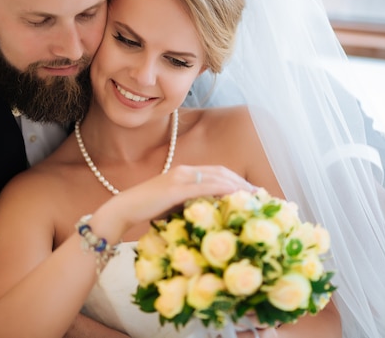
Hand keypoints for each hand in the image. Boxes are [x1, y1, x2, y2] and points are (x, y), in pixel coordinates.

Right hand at [99, 164, 256, 237]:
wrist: (124, 209)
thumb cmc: (146, 211)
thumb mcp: (173, 205)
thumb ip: (190, 203)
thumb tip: (210, 213)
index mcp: (185, 172)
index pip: (218, 172)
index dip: (237, 179)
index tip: (252, 192)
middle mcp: (185, 170)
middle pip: (222, 172)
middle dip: (242, 182)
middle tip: (260, 195)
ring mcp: (180, 177)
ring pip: (217, 177)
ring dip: (238, 185)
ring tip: (254, 196)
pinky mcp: (175, 188)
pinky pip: (205, 186)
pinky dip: (223, 189)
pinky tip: (236, 195)